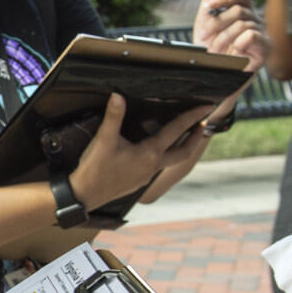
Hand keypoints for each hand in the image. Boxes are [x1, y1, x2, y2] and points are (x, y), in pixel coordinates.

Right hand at [67, 95, 210, 212]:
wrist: (85, 195)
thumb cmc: (95, 168)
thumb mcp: (104, 140)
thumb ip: (113, 117)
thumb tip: (118, 96)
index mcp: (150, 153)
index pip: (176, 131)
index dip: (192, 117)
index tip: (206, 107)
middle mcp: (153, 165)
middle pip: (184, 151)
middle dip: (196, 138)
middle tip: (203, 125)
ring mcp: (147, 175)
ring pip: (172, 160)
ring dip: (181, 147)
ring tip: (184, 136)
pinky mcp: (138, 181)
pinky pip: (158, 166)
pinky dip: (165, 155)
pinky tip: (155, 151)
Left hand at [193, 0, 268, 73]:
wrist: (216, 73)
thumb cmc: (211, 47)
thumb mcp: (204, 23)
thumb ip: (212, 1)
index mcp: (243, 10)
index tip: (207, 7)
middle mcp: (255, 18)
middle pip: (239, 9)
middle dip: (217, 22)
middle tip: (204, 35)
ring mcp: (262, 31)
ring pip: (241, 24)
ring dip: (222, 37)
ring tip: (214, 50)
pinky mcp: (266, 46)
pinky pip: (251, 35)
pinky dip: (237, 42)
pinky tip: (232, 51)